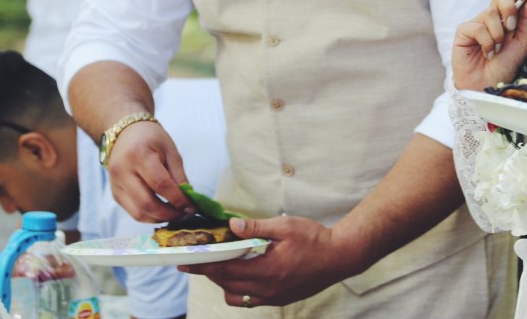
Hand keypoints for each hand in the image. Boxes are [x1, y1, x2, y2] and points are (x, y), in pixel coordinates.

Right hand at [106, 121, 192, 222]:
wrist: (124, 133)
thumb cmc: (150, 138)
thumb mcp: (170, 150)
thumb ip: (179, 175)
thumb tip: (188, 200)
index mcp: (138, 155)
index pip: (160, 184)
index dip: (177, 199)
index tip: (191, 207)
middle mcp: (122, 172)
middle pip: (146, 203)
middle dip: (168, 213)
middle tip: (184, 213)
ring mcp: (116, 185)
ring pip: (138, 213)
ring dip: (159, 218)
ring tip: (175, 213)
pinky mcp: (115, 194)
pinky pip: (133, 212)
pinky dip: (150, 215)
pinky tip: (162, 210)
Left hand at [180, 215, 360, 307]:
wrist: (340, 256)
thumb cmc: (315, 238)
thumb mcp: (285, 226)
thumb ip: (257, 227)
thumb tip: (232, 226)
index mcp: (267, 269)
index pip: (225, 269)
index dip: (203, 265)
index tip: (186, 261)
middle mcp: (267, 288)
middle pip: (226, 283)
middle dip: (207, 272)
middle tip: (193, 262)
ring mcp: (273, 297)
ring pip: (235, 295)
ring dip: (222, 282)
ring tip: (218, 265)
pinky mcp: (279, 299)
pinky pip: (249, 300)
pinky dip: (238, 289)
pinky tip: (239, 275)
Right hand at [452, 0, 526, 91]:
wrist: (489, 85)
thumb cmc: (505, 66)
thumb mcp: (523, 43)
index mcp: (506, 16)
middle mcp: (491, 16)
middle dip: (509, 8)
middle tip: (511, 27)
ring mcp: (477, 22)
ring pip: (490, 13)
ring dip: (499, 35)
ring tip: (497, 50)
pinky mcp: (463, 31)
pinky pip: (478, 27)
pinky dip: (487, 43)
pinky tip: (487, 53)